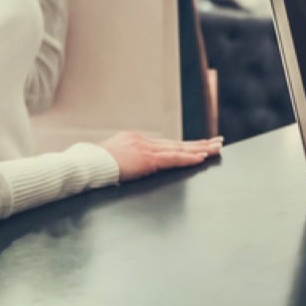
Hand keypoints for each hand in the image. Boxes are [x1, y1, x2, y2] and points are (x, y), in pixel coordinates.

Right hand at [100, 131, 222, 181]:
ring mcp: (146, 148)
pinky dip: (188, 158)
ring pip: (179, 149)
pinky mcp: (147, 158)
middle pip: (177, 143)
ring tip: (216, 148)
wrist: (87, 164)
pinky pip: (172, 158)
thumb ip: (127, 159)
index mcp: (136, 140)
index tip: (200, 144)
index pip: (167, 143)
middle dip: (200, 144)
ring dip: (200, 149)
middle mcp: (144, 140)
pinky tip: (201, 158)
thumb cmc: (95, 166)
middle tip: (218, 142)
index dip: (185, 145)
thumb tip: (132, 165)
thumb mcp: (113, 158)